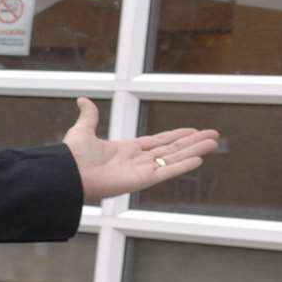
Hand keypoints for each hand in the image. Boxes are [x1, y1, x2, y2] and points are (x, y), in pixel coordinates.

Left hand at [62, 97, 219, 200]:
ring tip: (214, 143)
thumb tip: (83, 100)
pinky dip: (182, 166)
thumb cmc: (72, 156)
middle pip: (172, 150)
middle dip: (193, 142)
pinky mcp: (141, 181)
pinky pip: (166, 172)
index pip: (158, 142)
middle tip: (213, 136)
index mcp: (126, 150)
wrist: (67, 172)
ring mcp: (141, 172)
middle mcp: (138, 161)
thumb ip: (89, 116)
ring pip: (174, 159)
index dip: (176, 136)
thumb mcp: (83, 130)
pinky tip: (199, 159)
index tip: (192, 131)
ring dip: (194, 150)